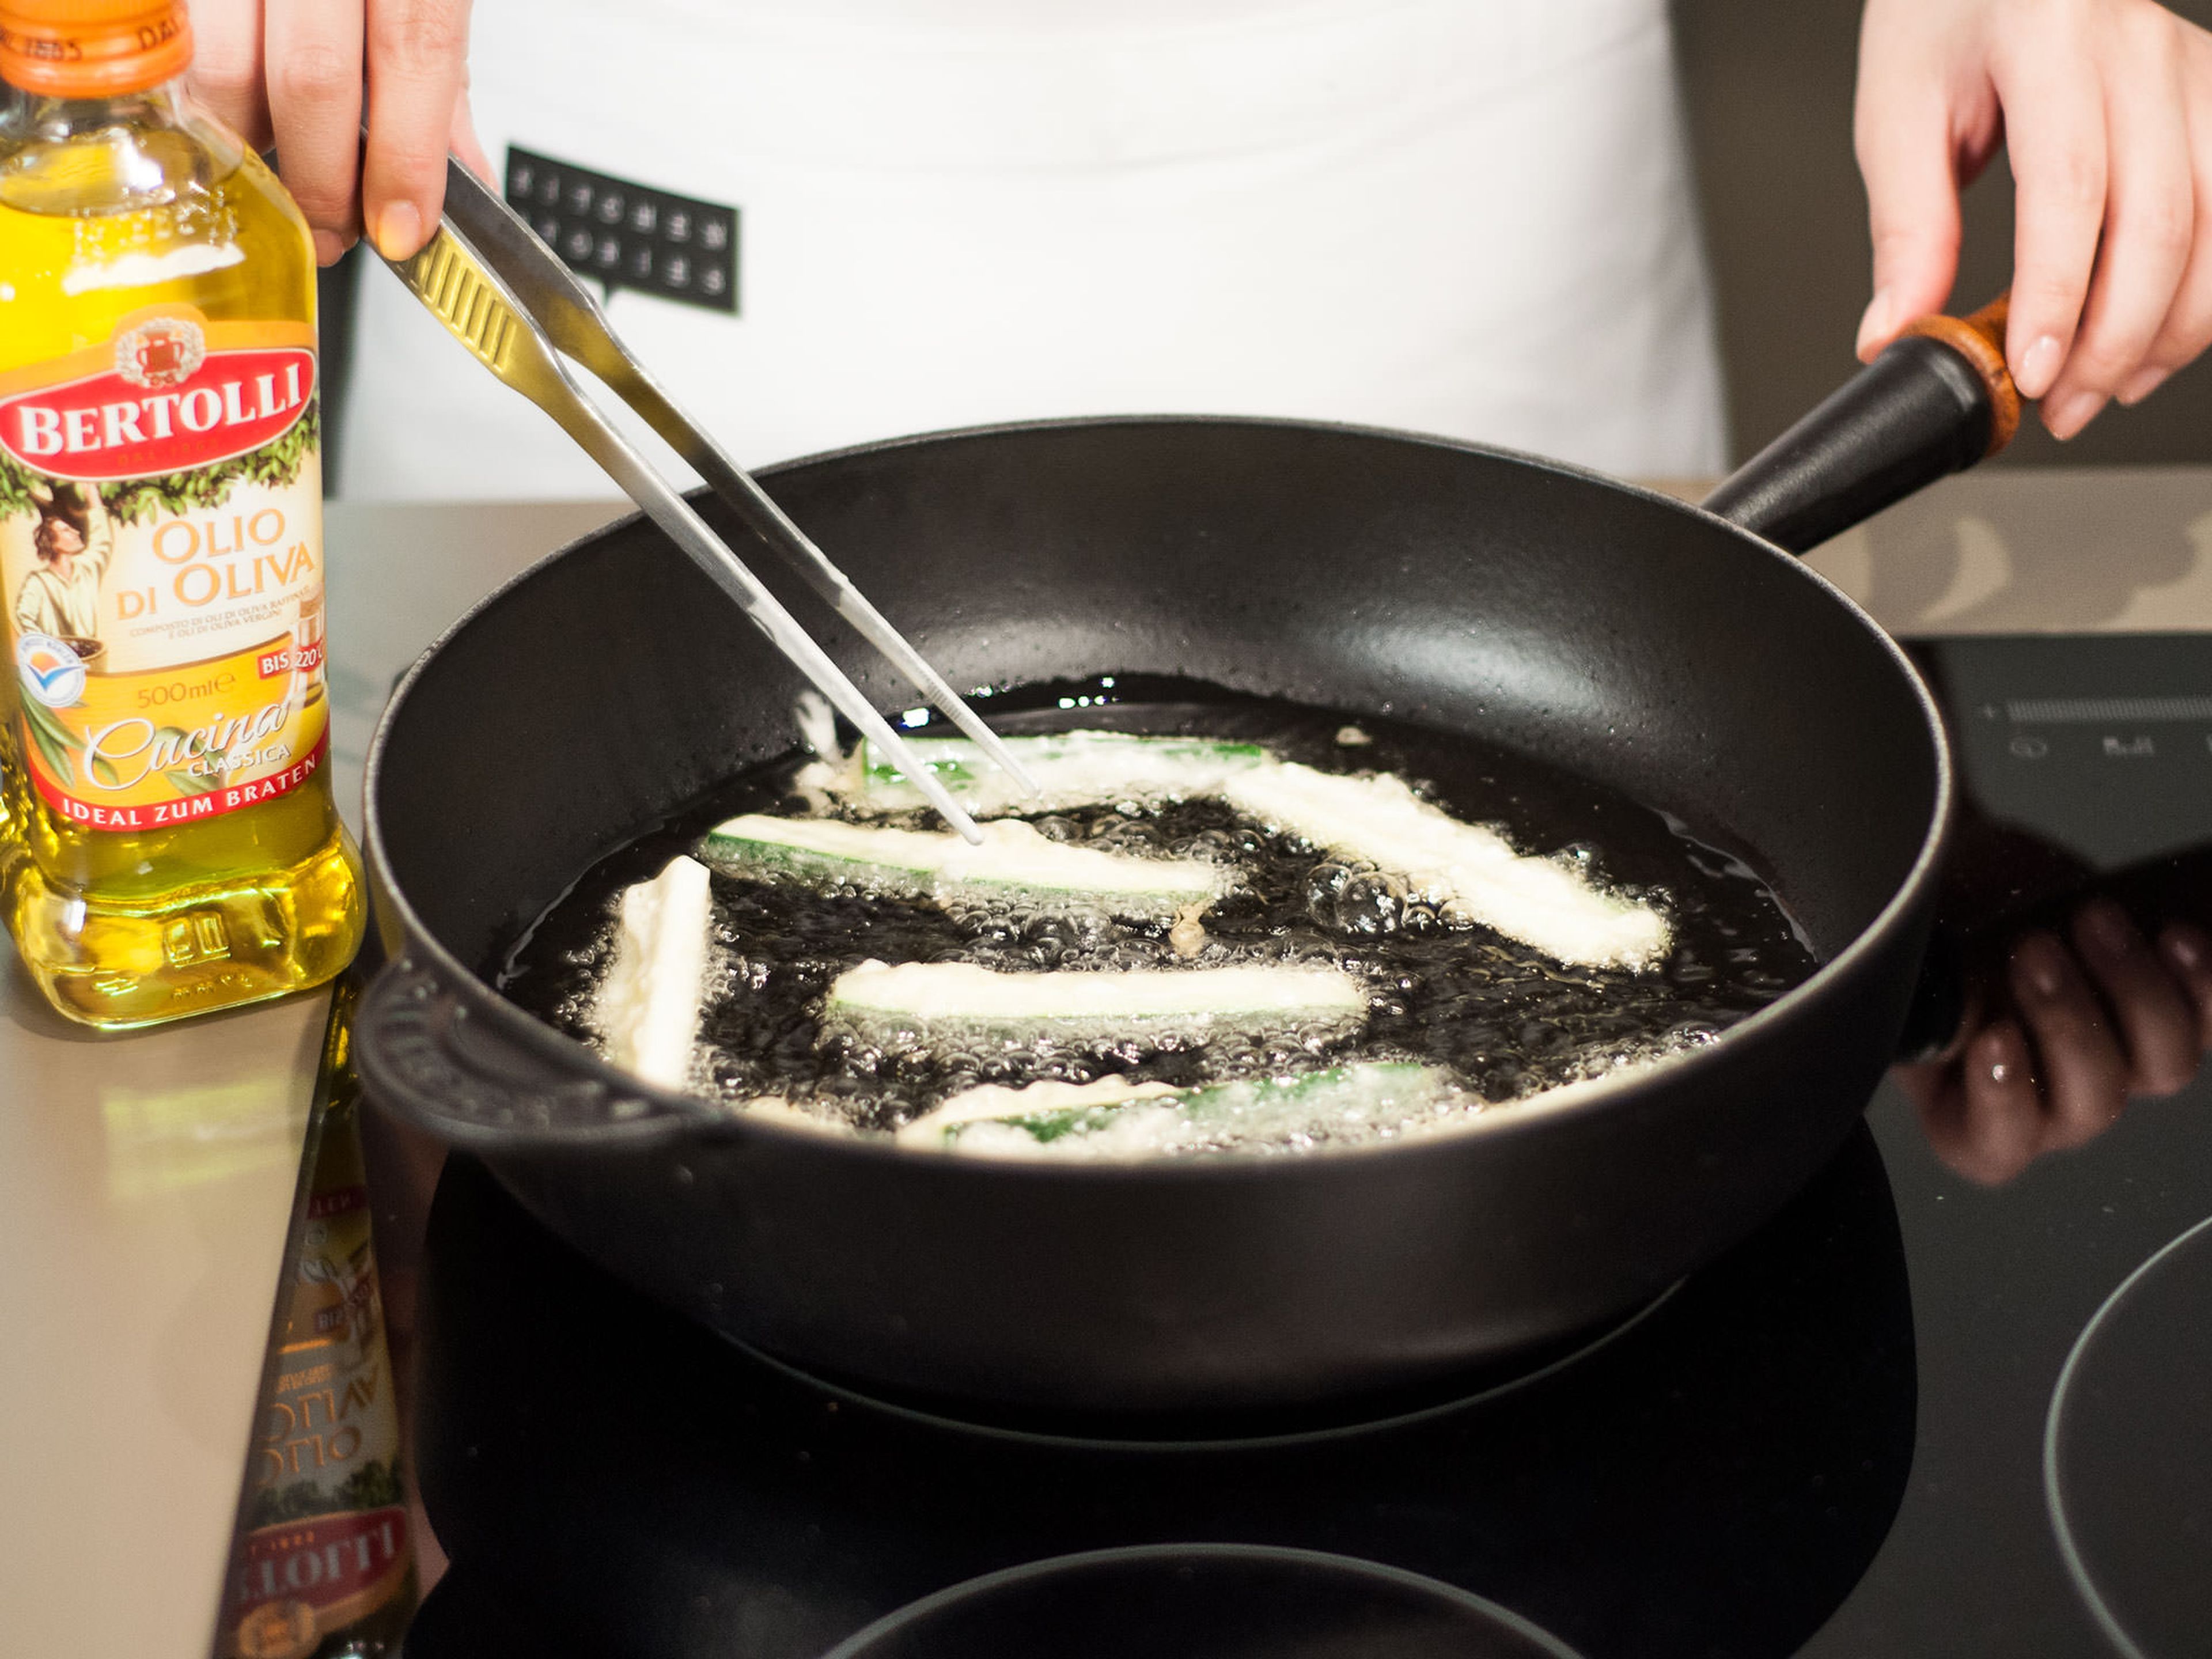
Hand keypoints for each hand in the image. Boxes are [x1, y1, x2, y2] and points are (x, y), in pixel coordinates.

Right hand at [185, 0, 487, 265]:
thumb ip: (439, 84)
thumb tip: (463, 181)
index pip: (415, 57)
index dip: (406, 159)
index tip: (401, 229)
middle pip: (314, 76)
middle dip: (322, 180)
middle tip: (333, 230)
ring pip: (224, 65)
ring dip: (251, 147)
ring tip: (278, 174)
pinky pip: (176, 46)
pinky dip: (202, 101)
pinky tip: (231, 123)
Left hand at [1854, 0, 2211, 438]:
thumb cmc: (1944, 14)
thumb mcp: (1898, 112)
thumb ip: (1906, 227)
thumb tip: (1896, 332)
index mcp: (2051, 37)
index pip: (2071, 194)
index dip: (2056, 300)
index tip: (2028, 375)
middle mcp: (2141, 47)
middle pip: (2160, 223)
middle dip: (2113, 339)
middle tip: (2057, 406)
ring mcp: (2193, 67)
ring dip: (2168, 329)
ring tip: (2101, 388)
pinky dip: (2203, 290)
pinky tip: (2155, 339)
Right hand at [1896, 901, 2211, 1182]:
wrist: (1978, 885)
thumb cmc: (1933, 930)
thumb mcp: (1905, 969)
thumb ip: (1923, 1002)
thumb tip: (1961, 1014)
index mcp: (1970, 1111)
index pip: (1997, 1142)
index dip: (2004, 1100)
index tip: (1995, 1036)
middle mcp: (2054, 1106)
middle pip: (2092, 1103)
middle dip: (2066, 1020)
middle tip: (2033, 949)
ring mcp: (2120, 1068)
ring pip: (2162, 1066)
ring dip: (2133, 989)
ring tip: (2095, 920)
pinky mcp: (2166, 1021)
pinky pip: (2209, 1023)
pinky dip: (2199, 981)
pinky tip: (2172, 935)